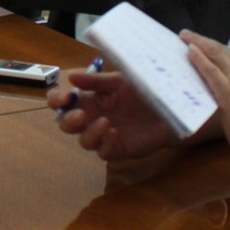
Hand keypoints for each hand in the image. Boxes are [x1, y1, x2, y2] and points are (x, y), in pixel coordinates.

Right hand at [50, 67, 183, 160]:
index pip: (62, 102)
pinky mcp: (119, 149)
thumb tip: (70, 77)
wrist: (172, 107)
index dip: (56, 100)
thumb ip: (95, 81)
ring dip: (89, 133)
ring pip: (84, 141)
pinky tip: (114, 133)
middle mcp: (93, 118)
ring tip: (105, 122)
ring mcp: (105, 135)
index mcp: (90, 99)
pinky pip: (104, 152)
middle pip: (67, 124)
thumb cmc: (144, 90)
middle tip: (80, 115)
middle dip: (68, 120)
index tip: (63, 98)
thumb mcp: (119, 81)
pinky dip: (105, 144)